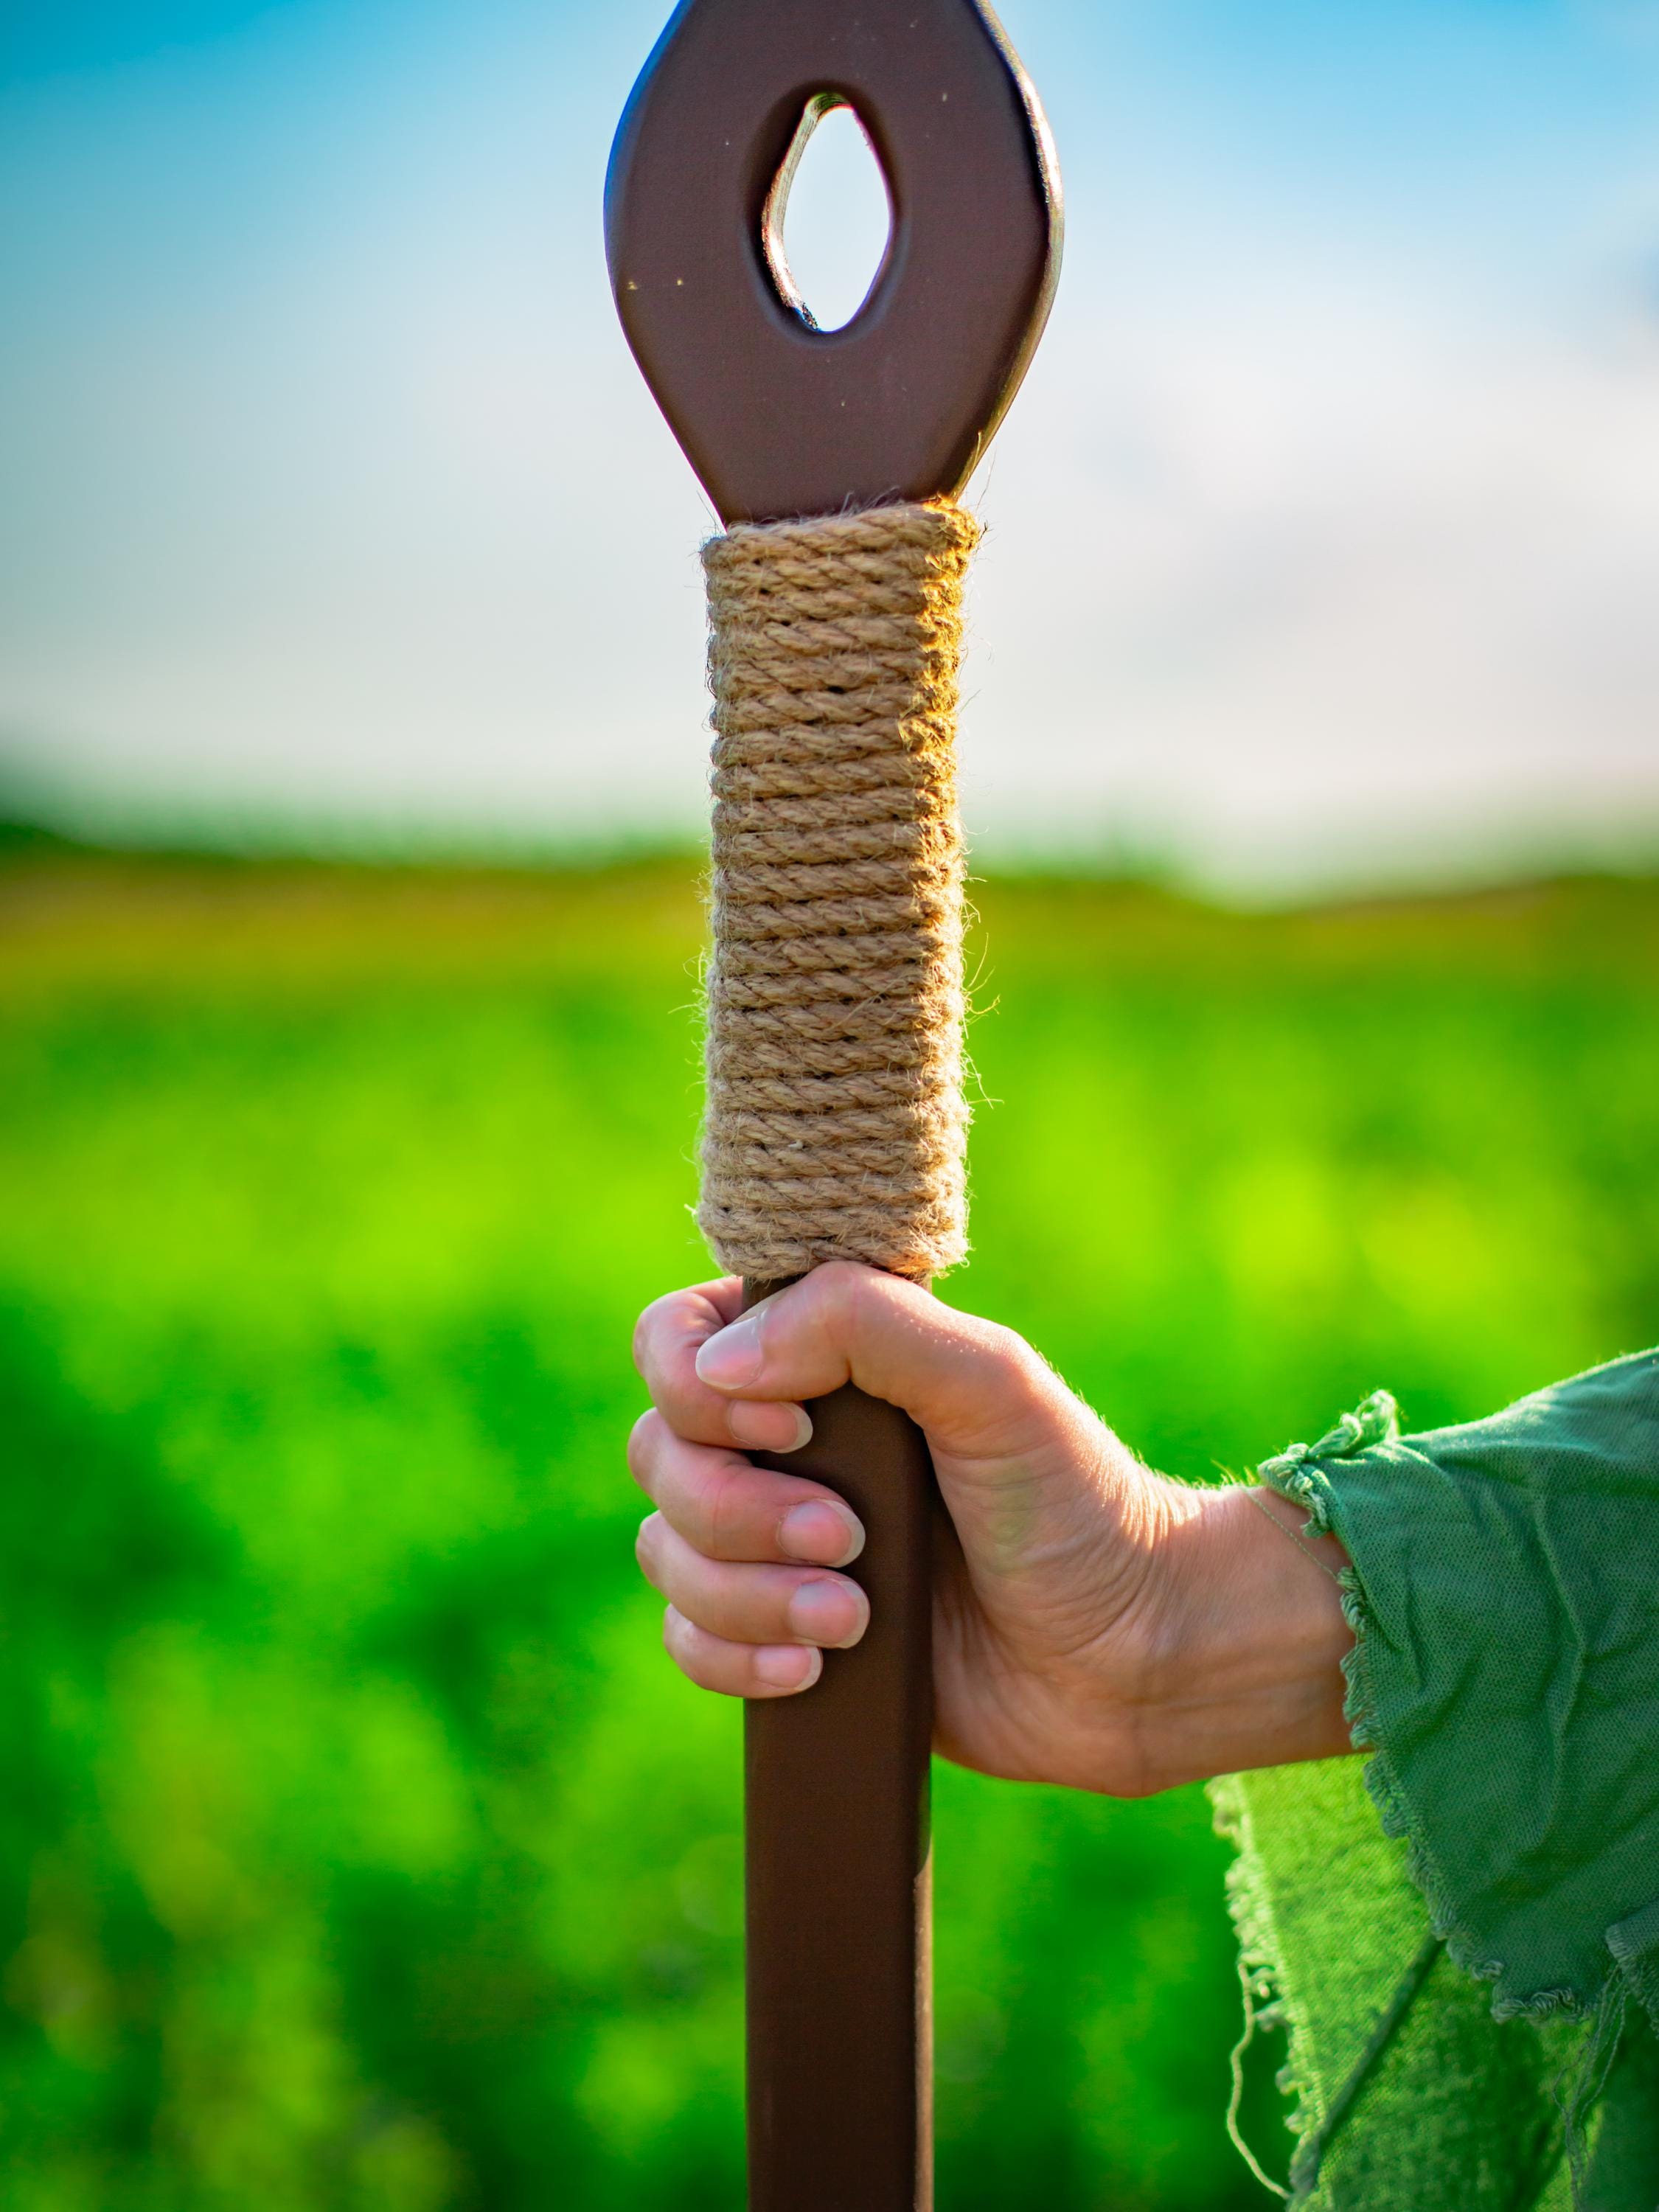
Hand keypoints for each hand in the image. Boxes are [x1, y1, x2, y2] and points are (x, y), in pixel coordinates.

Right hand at [629, 1264, 1353, 1796]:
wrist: (1131, 1659)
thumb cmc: (1077, 1503)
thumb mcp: (990, 1381)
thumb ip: (860, 1324)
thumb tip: (720, 1362)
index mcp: (829, 1356)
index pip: (679, 1338)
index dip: (699, 1385)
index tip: (796, 1426)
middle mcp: (789, 1440)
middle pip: (659, 1452)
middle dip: (737, 1510)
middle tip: (850, 1539)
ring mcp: (778, 1538)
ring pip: (667, 1551)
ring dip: (749, 1593)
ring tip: (856, 1618)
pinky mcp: (784, 1632)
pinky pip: (688, 1640)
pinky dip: (734, 1656)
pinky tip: (813, 1668)